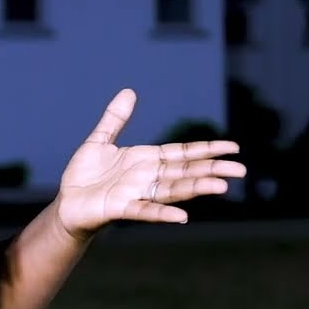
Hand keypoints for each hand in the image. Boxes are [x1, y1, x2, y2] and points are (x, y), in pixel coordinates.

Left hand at [53, 88, 246, 240]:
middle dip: (211, 170)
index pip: (182, 153)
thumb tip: (129, 92)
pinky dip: (162, 213)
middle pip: (184, 172)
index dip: (206, 150)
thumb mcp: (100, 141)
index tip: (233, 148)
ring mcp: (136, 194)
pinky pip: (145, 211)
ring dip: (195, 188)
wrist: (67, 202)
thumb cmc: (85, 176)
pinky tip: (182, 216)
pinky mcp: (120, 208)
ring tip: (220, 187)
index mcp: (145, 160)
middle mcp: (146, 178)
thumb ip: (115, 119)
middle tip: (240, 170)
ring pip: (171, 190)